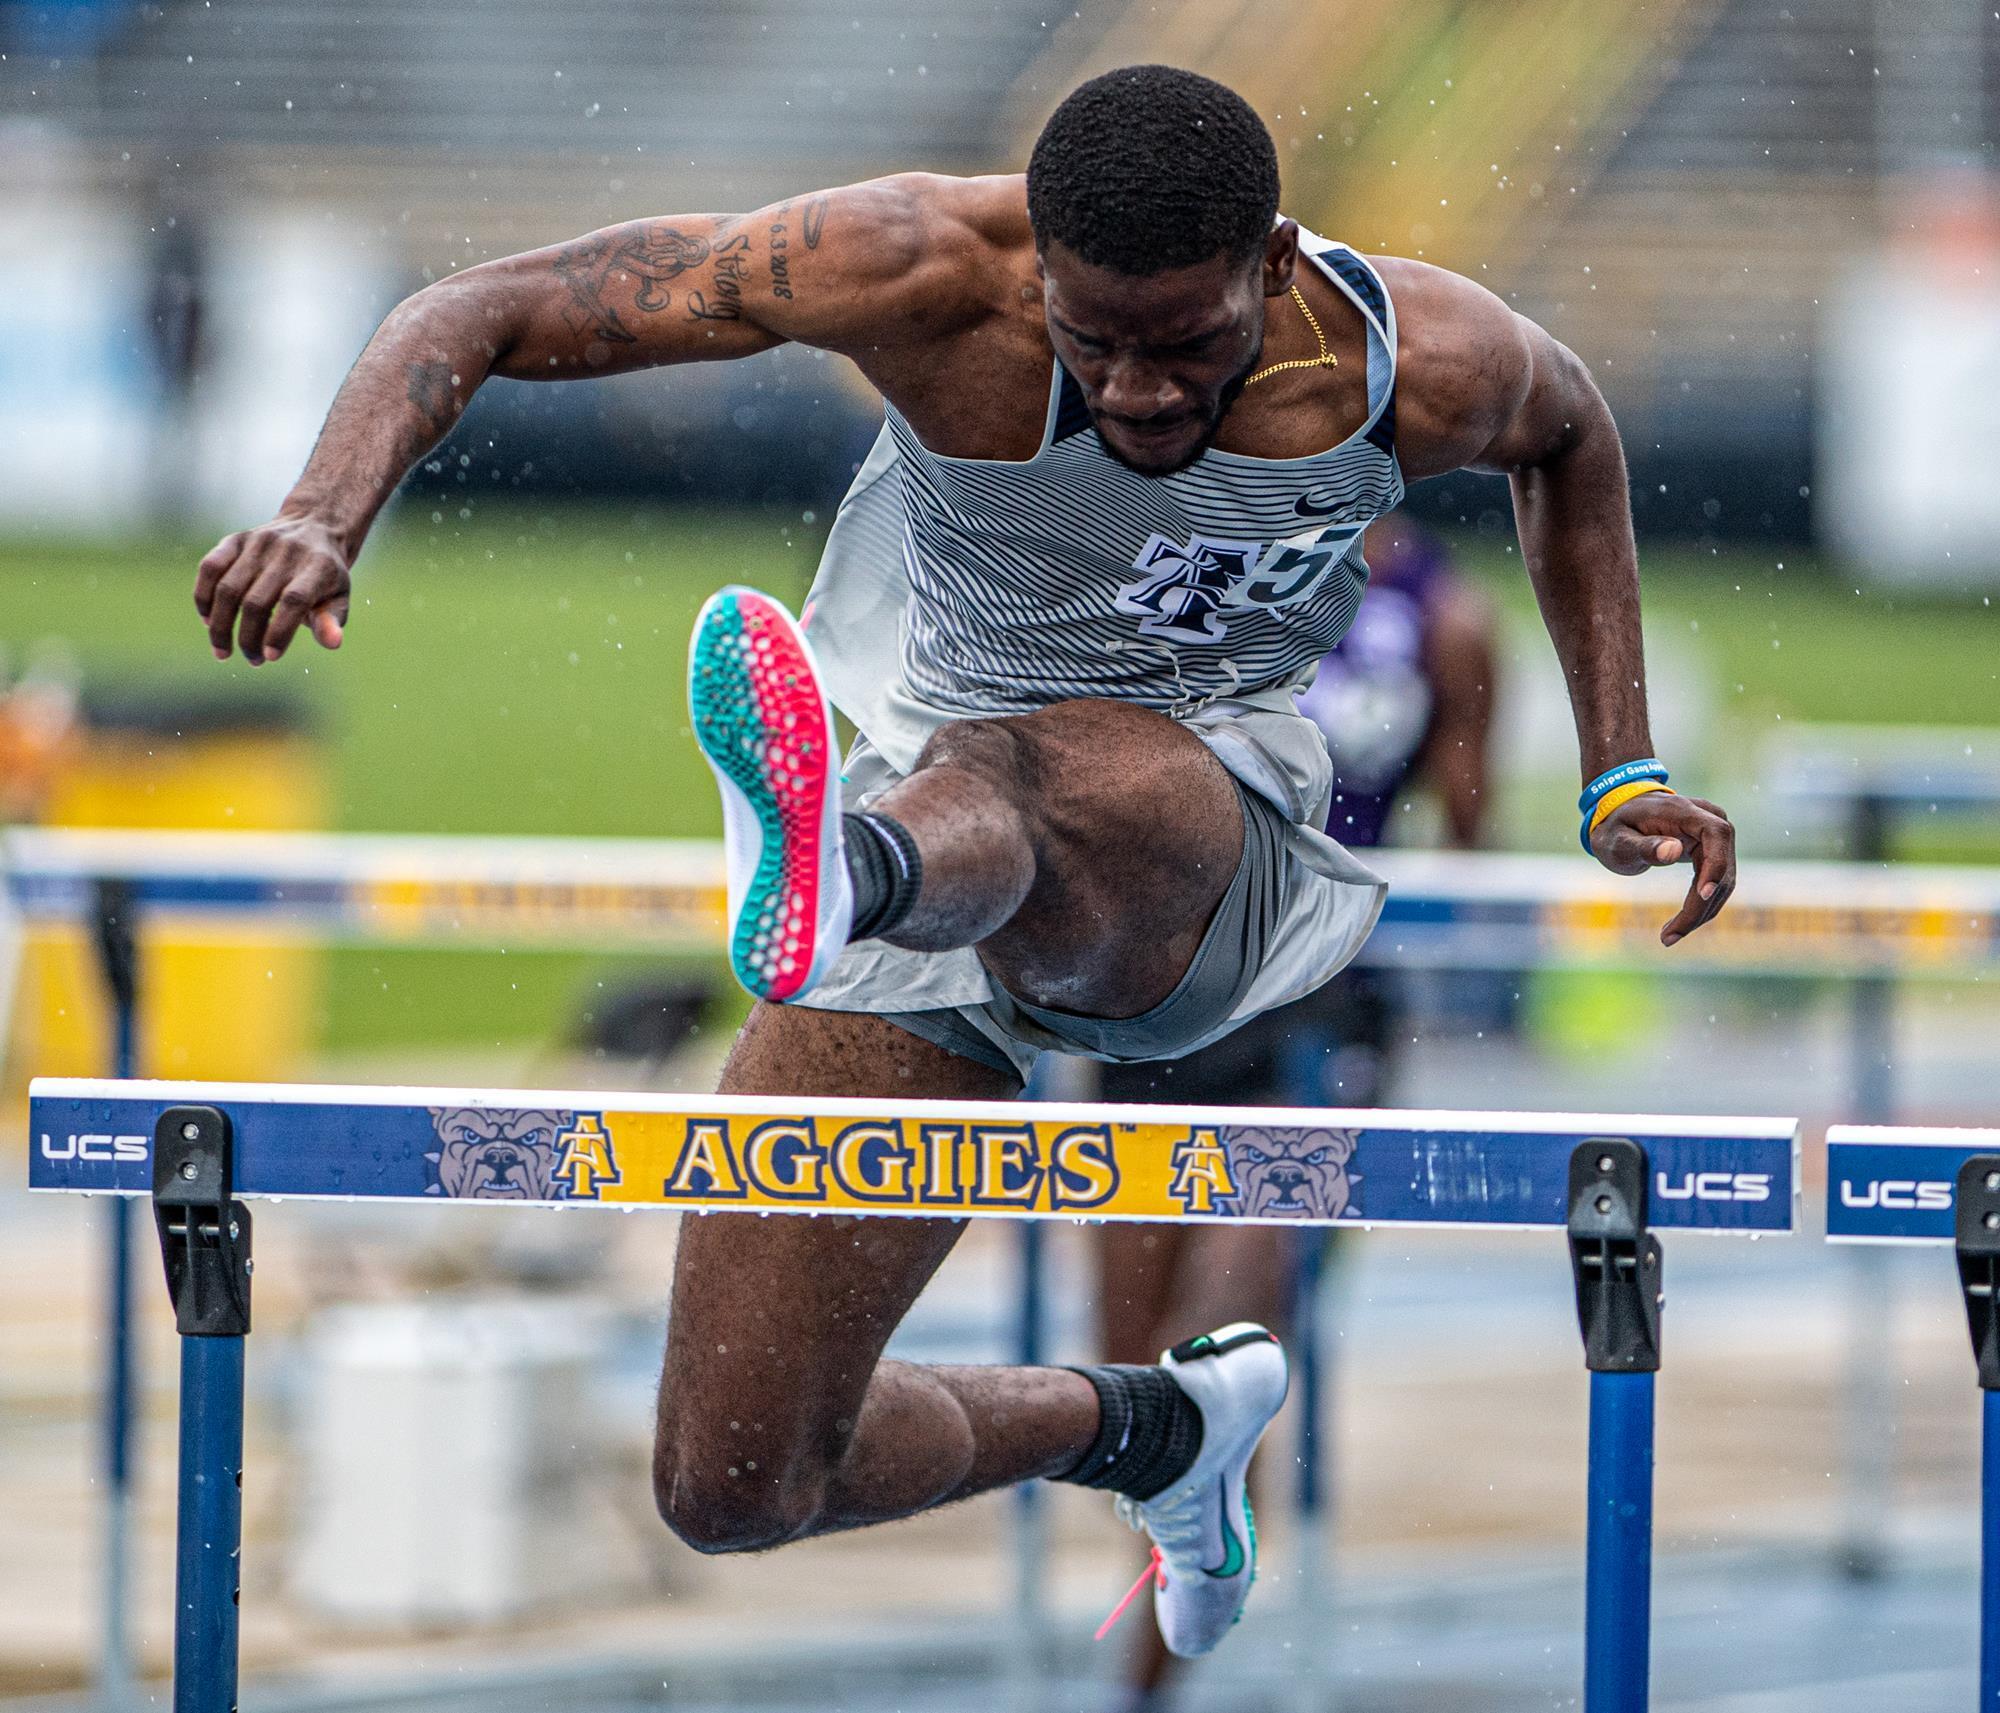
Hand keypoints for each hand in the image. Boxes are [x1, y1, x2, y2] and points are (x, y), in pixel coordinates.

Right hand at [194, 515, 351, 663]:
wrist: (313, 527)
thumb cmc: (326, 576)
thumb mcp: (339, 597)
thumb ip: (331, 621)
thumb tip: (333, 643)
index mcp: (318, 567)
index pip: (294, 601)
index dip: (280, 631)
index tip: (271, 657)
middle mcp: (286, 552)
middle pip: (256, 601)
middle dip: (249, 638)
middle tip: (253, 660)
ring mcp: (258, 543)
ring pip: (228, 588)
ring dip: (221, 626)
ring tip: (224, 651)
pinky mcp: (235, 540)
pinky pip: (210, 568)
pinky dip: (204, 597)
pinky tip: (208, 620)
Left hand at [1589, 791, 1735, 945]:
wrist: (1618, 814)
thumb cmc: (1614, 826)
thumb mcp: (1617, 839)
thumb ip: (1643, 846)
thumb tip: (1673, 852)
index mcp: (1685, 811)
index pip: (1716, 834)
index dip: (1716, 864)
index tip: (1703, 894)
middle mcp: (1708, 819)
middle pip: (1721, 864)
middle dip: (1701, 904)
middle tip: (1670, 935)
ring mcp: (1713, 835)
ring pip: (1723, 879)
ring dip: (1701, 911)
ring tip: (1670, 936)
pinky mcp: (1712, 850)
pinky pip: (1715, 881)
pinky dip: (1700, 905)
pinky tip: (1679, 926)